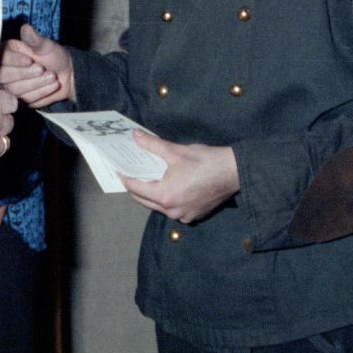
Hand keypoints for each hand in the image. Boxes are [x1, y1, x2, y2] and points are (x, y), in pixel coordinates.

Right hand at [0, 24, 73, 106]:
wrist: (67, 75)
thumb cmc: (55, 57)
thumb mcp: (46, 46)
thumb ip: (34, 40)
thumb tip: (26, 28)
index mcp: (8, 52)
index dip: (14, 61)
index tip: (29, 60)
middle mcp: (4, 69)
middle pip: (3, 76)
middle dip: (26, 74)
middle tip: (42, 69)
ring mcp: (9, 86)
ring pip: (14, 89)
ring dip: (37, 83)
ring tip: (52, 76)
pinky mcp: (17, 99)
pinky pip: (23, 100)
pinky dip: (41, 92)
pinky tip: (52, 85)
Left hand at [120, 132, 239, 223]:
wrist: (234, 172)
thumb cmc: (205, 161)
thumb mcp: (176, 151)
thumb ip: (152, 145)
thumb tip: (135, 136)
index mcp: (165, 196)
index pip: (136, 188)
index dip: (125, 177)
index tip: (119, 169)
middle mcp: (172, 211)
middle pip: (144, 200)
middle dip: (136, 186)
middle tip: (130, 172)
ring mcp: (183, 216)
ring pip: (158, 206)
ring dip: (151, 193)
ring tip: (148, 177)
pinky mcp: (193, 215)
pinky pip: (172, 209)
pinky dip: (166, 198)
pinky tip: (167, 185)